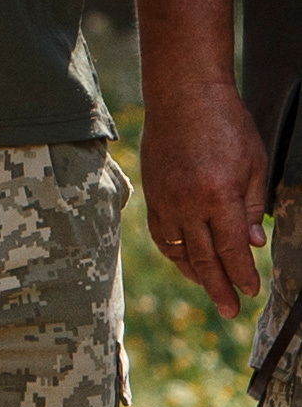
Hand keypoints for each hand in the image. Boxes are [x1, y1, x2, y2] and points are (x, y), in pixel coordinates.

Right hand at [145, 74, 269, 318]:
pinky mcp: (152, 192)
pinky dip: (173, 251)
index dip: (242, 274)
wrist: (183, 96)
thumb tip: (254, 243)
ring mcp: (165, 199)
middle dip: (219, 286)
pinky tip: (184, 259)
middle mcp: (187, 204)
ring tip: (209, 287)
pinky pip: (161, 232)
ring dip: (194, 273)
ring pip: (178, 249)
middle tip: (230, 309)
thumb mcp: (254, 164)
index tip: (251, 291)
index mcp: (218, 196)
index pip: (232, 248)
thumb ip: (253, 206)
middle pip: (203, 257)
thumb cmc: (226, 124)